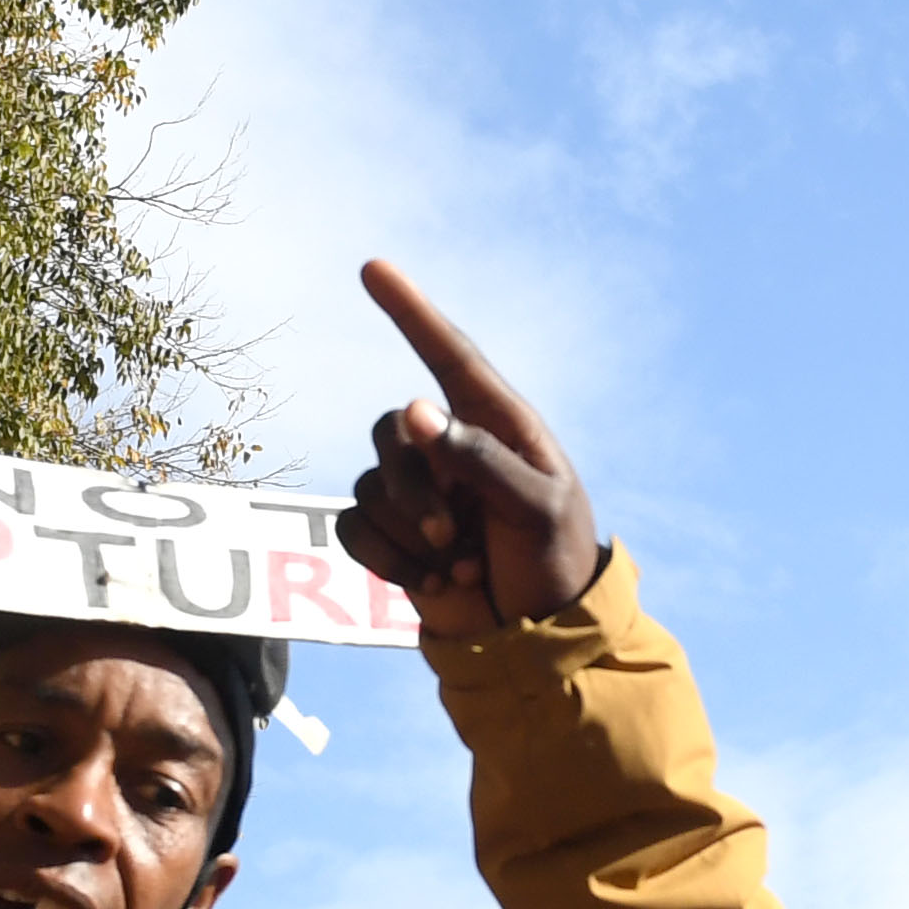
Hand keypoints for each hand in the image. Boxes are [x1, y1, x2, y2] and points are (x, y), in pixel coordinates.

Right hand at [348, 261, 604, 640]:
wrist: (537, 641)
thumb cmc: (553, 564)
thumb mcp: (536, 510)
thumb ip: (479, 460)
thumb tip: (416, 412)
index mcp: (498, 426)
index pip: (449, 356)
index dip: (411, 311)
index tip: (373, 268)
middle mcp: (450, 449)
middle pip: (392, 432)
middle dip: (415, 490)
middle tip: (455, 536)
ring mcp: (419, 492)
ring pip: (372, 485)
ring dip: (410, 534)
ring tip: (461, 565)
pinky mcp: (393, 536)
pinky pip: (355, 528)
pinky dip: (388, 559)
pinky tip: (434, 581)